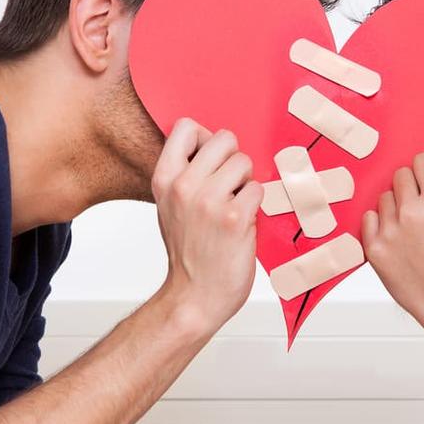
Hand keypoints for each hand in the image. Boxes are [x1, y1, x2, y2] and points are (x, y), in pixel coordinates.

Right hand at [151, 118, 262, 333]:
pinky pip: (258, 189)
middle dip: (233, 161)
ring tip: (236, 207)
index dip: (206, 139)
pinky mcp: (234, 218)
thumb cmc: (189, 251)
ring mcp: (209, 201)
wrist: (195, 296)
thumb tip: (209, 139)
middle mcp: (183, 186)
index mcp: (164, 179)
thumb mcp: (170, 205)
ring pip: (245, 162)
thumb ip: (185, 172)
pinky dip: (257, 204)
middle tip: (229, 188)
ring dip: (247, 183)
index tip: (211, 161)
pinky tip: (244, 223)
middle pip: (224, 139)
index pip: (185, 127)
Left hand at [363, 153, 423, 342]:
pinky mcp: (374, 248)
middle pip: (400, 176)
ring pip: (383, 198)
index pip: (421, 161)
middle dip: (409, 185)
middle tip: (416, 203)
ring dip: (394, 206)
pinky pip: (368, 219)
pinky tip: (393, 236)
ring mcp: (390, 231)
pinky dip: (378, 224)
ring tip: (407, 227)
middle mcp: (412, 212)